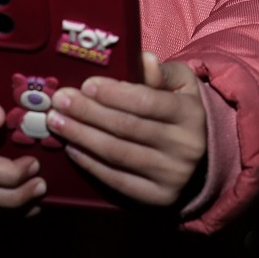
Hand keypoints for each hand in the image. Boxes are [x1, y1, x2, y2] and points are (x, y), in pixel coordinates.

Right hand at [0, 83, 46, 211]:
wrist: (8, 133)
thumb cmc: (18, 112)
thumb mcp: (20, 99)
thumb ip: (25, 94)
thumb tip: (43, 102)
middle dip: (5, 172)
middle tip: (35, 165)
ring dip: (12, 195)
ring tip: (41, 186)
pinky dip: (18, 209)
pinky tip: (38, 203)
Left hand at [48, 52, 207, 206]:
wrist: (200, 157)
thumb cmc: (179, 110)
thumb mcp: (180, 84)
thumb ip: (161, 72)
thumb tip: (143, 60)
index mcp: (191, 114)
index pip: (147, 102)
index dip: (114, 94)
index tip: (86, 84)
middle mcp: (185, 146)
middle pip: (127, 128)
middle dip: (88, 113)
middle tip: (60, 101)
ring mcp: (172, 175)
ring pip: (118, 154)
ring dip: (82, 137)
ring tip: (57, 122)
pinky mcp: (158, 197)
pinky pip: (117, 180)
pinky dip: (91, 164)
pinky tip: (72, 148)